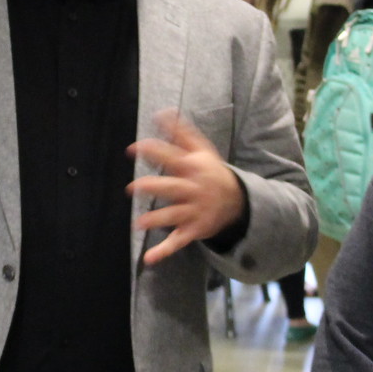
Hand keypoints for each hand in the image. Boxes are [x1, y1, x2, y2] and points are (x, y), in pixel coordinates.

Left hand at [129, 110, 245, 265]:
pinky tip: (148, 259)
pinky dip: (164, 251)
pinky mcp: (193, 230)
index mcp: (193, 168)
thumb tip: (162, 112)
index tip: (134, 148)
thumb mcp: (201, 151)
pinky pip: (178, 241)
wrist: (238, 201)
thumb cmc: (211, 172)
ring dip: (157, 220)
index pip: (172, 157)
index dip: (154, 151)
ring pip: (174, 216)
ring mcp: (194, 211)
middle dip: (154, 187)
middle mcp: (193, 190)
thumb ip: (180, 133)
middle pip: (172, 188)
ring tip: (139, 223)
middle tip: (134, 187)